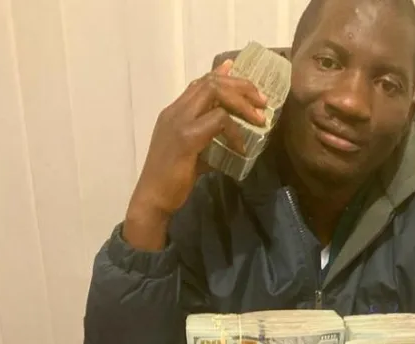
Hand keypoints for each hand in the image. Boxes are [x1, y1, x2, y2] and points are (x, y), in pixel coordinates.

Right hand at [123, 60, 267, 249]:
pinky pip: (219, 121)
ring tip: (258, 119)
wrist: (153, 197)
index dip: (222, 75)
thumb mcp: (194, 151)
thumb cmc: (173, 178)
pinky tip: (241, 148)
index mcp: (174, 112)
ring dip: (242, 103)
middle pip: (210, 82)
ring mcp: (179, 122)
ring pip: (214, 93)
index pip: (200, 83)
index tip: (244, 78)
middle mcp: (175, 111)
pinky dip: (235, 132)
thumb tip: (233, 138)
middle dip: (241, 86)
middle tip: (261, 101)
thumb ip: (209, 138)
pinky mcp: (186, 137)